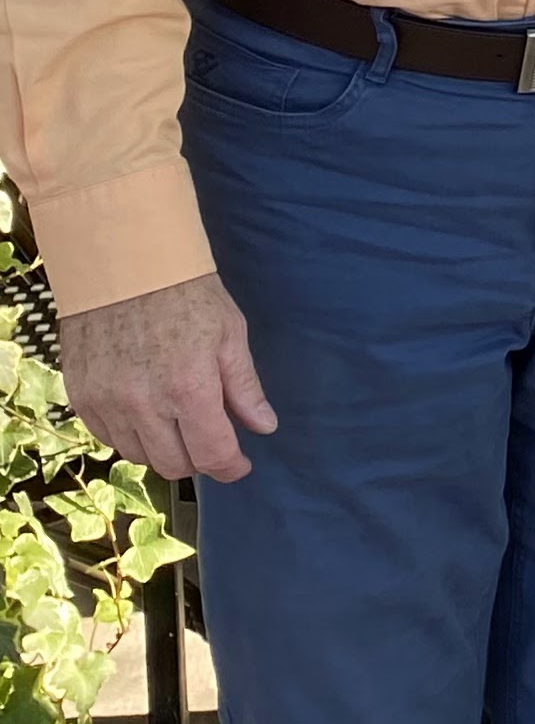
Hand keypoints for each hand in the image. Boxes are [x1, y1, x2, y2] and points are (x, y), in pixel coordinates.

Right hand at [60, 271, 277, 486]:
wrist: (121, 257)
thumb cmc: (184, 290)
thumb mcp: (229, 332)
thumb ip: (244, 386)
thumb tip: (264, 427)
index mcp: (188, 388)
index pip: (212, 455)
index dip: (231, 466)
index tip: (239, 463)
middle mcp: (144, 403)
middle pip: (174, 465)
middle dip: (198, 459)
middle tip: (207, 438)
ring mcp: (106, 402)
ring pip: (139, 455)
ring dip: (162, 447)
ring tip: (174, 420)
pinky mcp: (80, 395)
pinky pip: (107, 436)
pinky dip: (129, 433)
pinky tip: (143, 410)